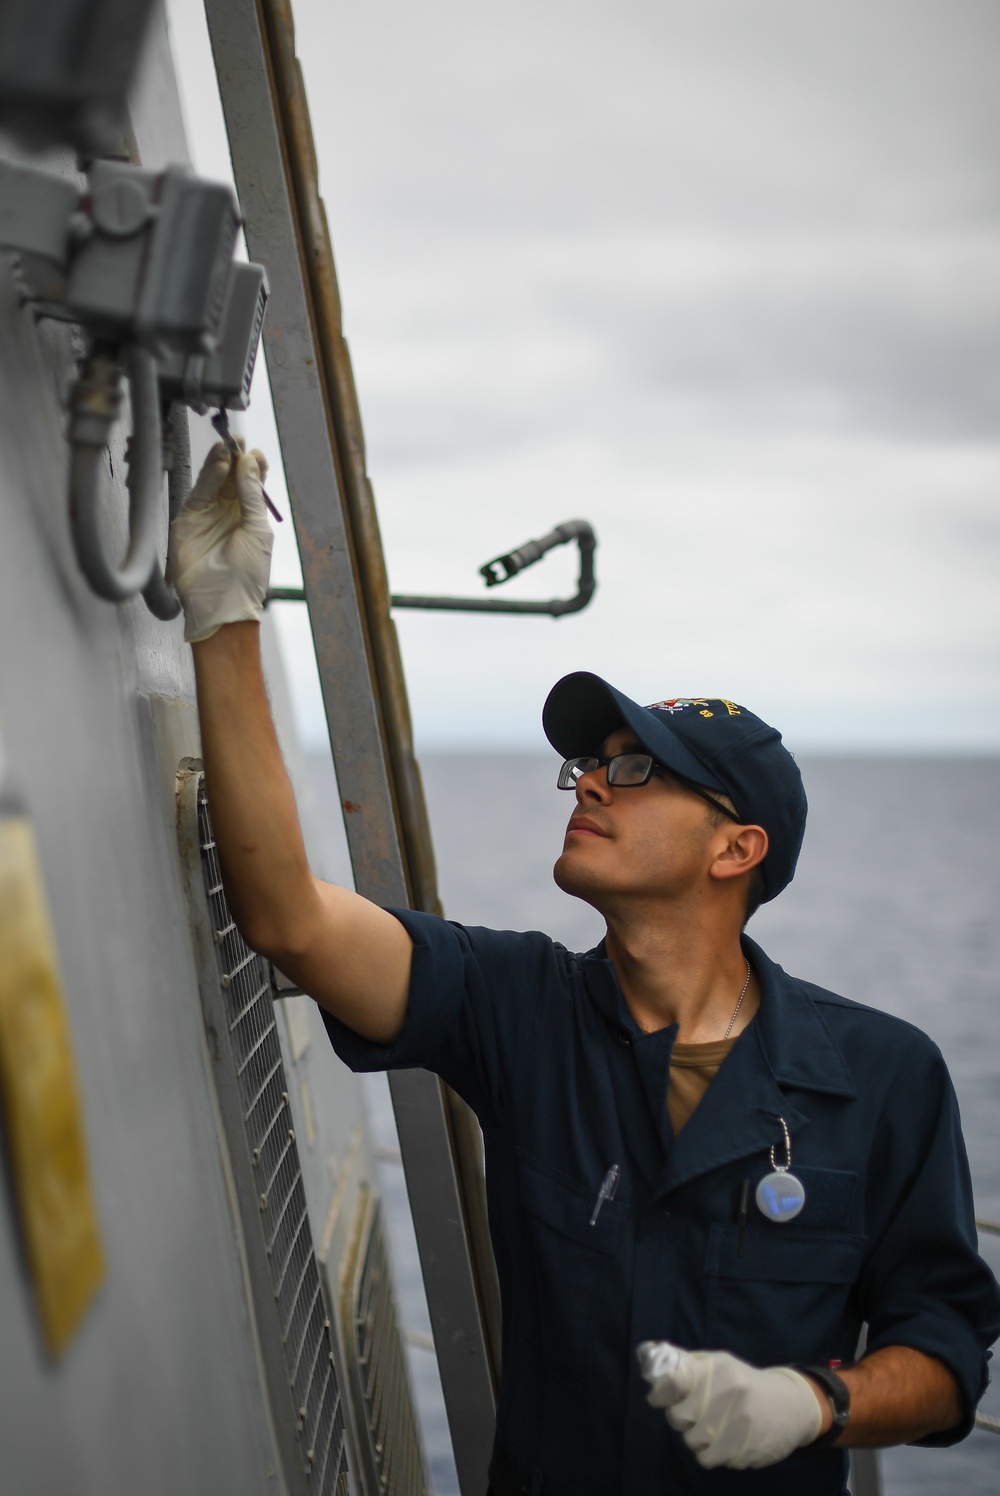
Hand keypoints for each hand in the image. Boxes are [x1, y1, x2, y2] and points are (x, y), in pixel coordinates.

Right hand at [169, 441, 272, 642]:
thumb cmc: (247, 575)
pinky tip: (219, 466)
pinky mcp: (188, 520)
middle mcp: (228, 513)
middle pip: (231, 478)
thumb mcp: (257, 530)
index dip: (253, 467)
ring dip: (220, 463)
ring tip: (227, 447)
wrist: (221, 603)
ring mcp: (207, 516)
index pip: (250, 484)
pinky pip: (199, 493)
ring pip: (213, 482)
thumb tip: (251, 461)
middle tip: (238, 439)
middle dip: (235, 458)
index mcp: (249, 517)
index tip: (256, 453)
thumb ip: (252, 496)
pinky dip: (208, 478)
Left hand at [637, 1340, 821, 1468]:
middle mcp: (727, 1393)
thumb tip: (651, 1356)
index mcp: (718, 1369)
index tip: (659, 1398)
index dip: (660, 1393)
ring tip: (710, 1428)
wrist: (790, 1406)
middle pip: (678, 1416)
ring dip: (695, 1438)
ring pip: (691, 1441)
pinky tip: (719, 1443)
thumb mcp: (721, 1364)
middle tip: (691, 1415)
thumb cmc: (745, 1383)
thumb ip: (689, 1364)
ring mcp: (737, 1423)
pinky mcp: (744, 1448)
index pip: (674, 1381)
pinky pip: (707, 1459)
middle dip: (679, 1418)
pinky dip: (708, 1454)